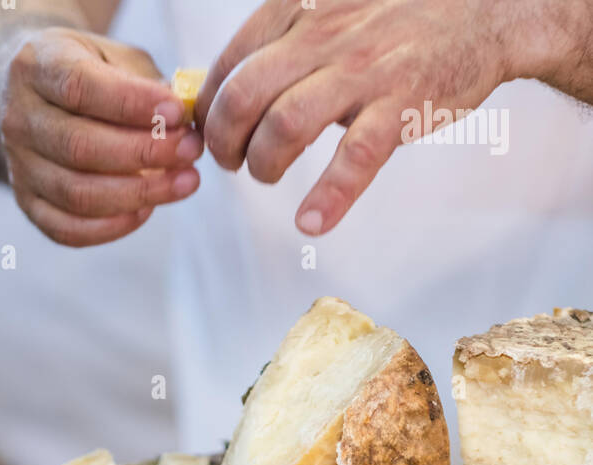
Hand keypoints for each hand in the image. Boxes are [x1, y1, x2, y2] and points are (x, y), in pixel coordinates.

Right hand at [1, 27, 202, 246]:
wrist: (37, 95)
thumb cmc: (87, 74)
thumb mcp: (113, 57)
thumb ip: (145, 83)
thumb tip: (183, 120)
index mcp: (36, 67)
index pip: (79, 88)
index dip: (131, 104)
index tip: (177, 113)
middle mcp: (19, 119)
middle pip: (79, 147)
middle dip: (144, 154)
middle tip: (190, 151)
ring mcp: (19, 167)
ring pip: (77, 194)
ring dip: (139, 194)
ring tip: (184, 183)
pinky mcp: (28, 204)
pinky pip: (68, 230)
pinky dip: (113, 227)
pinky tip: (146, 210)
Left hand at [196, 0, 567, 235]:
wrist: (482, 12)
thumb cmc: (396, 21)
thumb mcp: (330, 13)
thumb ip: (284, 46)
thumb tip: (231, 93)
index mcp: (301, 10)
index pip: (230, 62)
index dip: (207, 107)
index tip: (205, 133)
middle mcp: (324, 35)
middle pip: (244, 96)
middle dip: (224, 141)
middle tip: (230, 162)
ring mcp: (362, 71)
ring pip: (286, 123)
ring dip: (264, 163)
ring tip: (267, 177)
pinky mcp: (400, 104)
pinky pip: (355, 157)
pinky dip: (329, 196)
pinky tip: (312, 222)